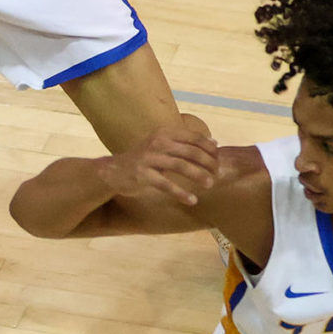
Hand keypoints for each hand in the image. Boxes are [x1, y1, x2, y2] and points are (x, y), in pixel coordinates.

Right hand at [99, 115, 217, 205]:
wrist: (114, 171)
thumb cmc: (143, 159)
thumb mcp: (162, 145)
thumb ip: (185, 143)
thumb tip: (214, 142)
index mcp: (164, 133)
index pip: (194, 137)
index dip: (209, 148)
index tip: (218, 159)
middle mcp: (158, 142)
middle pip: (191, 151)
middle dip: (208, 163)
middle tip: (218, 174)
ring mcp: (150, 158)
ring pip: (181, 166)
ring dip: (198, 176)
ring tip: (210, 184)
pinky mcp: (143, 175)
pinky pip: (166, 185)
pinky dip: (181, 193)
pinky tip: (192, 200)